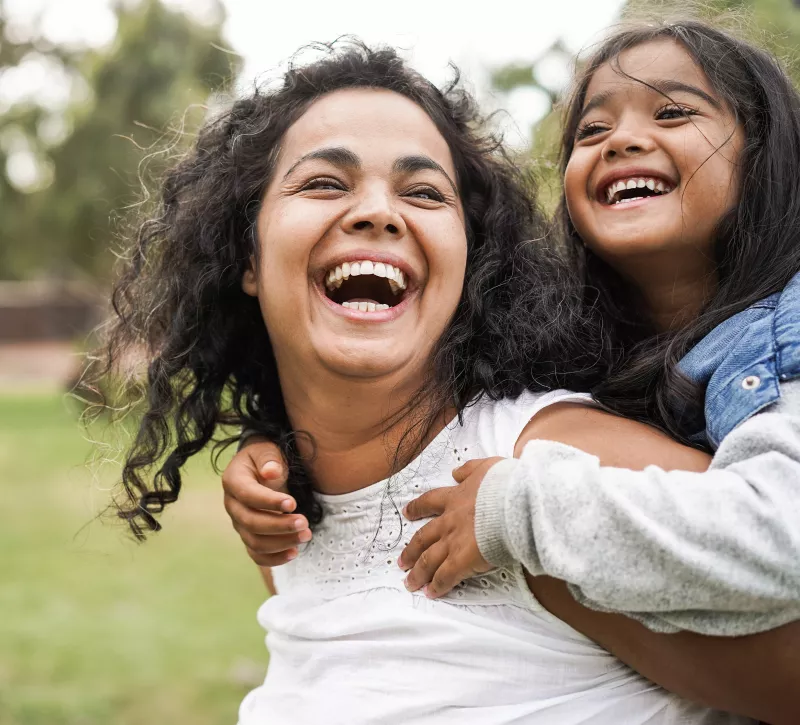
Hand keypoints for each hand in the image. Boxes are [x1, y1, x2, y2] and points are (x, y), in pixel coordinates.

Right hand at [222, 437, 310, 566]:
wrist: (262, 466)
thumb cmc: (265, 457)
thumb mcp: (267, 450)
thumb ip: (269, 459)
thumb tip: (271, 472)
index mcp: (233, 481)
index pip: (248, 495)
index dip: (269, 502)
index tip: (293, 504)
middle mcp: (232, 505)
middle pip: (250, 522)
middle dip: (279, 526)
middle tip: (304, 523)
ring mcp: (239, 523)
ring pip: (254, 542)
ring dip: (281, 543)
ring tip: (305, 536)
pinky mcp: (249, 536)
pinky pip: (257, 554)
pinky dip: (274, 558)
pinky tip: (294, 553)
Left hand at [398, 456, 501, 597]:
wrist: (514, 502)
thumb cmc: (506, 485)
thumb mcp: (486, 467)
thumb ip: (469, 469)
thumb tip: (456, 471)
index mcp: (455, 498)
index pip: (430, 502)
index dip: (417, 508)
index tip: (407, 513)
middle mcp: (449, 521)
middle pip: (423, 537)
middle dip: (411, 550)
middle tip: (401, 561)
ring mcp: (453, 542)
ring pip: (428, 560)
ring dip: (418, 572)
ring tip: (410, 583)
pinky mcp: (462, 560)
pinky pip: (445, 577)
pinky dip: (437, 586)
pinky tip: (431, 593)